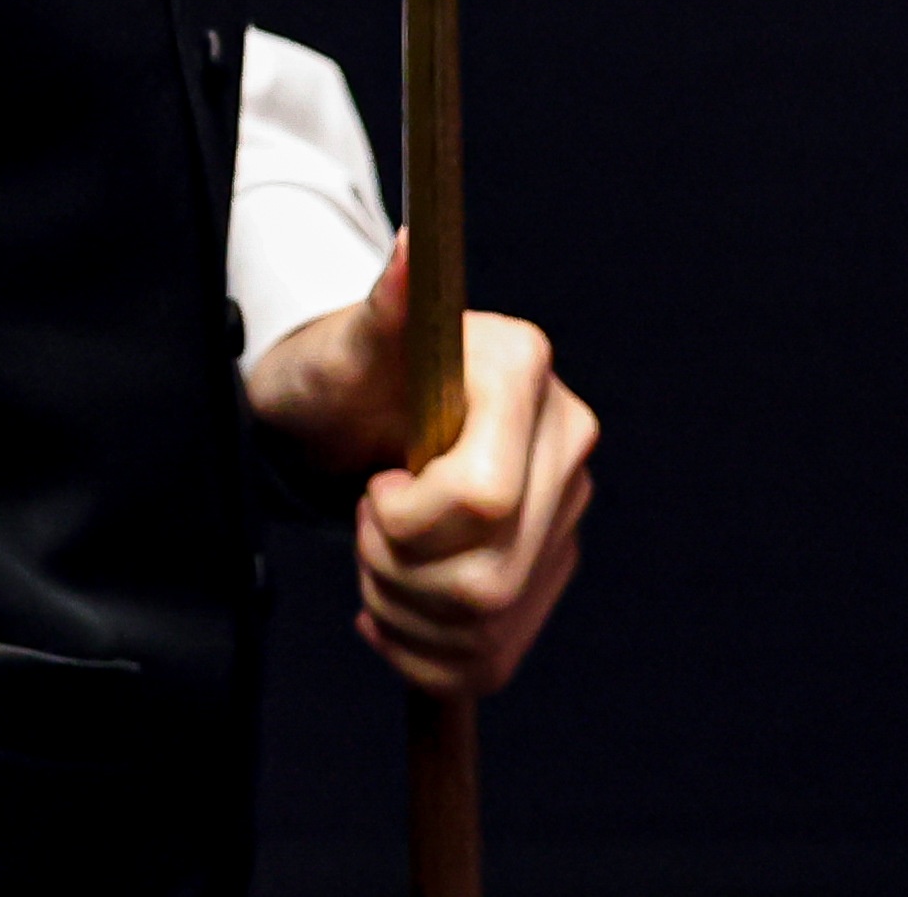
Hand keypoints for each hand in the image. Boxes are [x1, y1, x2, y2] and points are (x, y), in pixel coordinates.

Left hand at [242, 232, 594, 700]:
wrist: (350, 416)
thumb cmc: (342, 373)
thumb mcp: (345, 345)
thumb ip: (380, 306)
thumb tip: (411, 250)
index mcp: (524, 370)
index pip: (481, 500)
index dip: (407, 519)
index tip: (376, 486)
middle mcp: (564, 439)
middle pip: (488, 578)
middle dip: (397, 573)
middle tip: (365, 526)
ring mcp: (563, 509)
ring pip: (489, 626)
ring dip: (404, 615)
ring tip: (375, 560)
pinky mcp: (548, 567)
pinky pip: (494, 657)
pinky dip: (427, 655)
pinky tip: (393, 612)